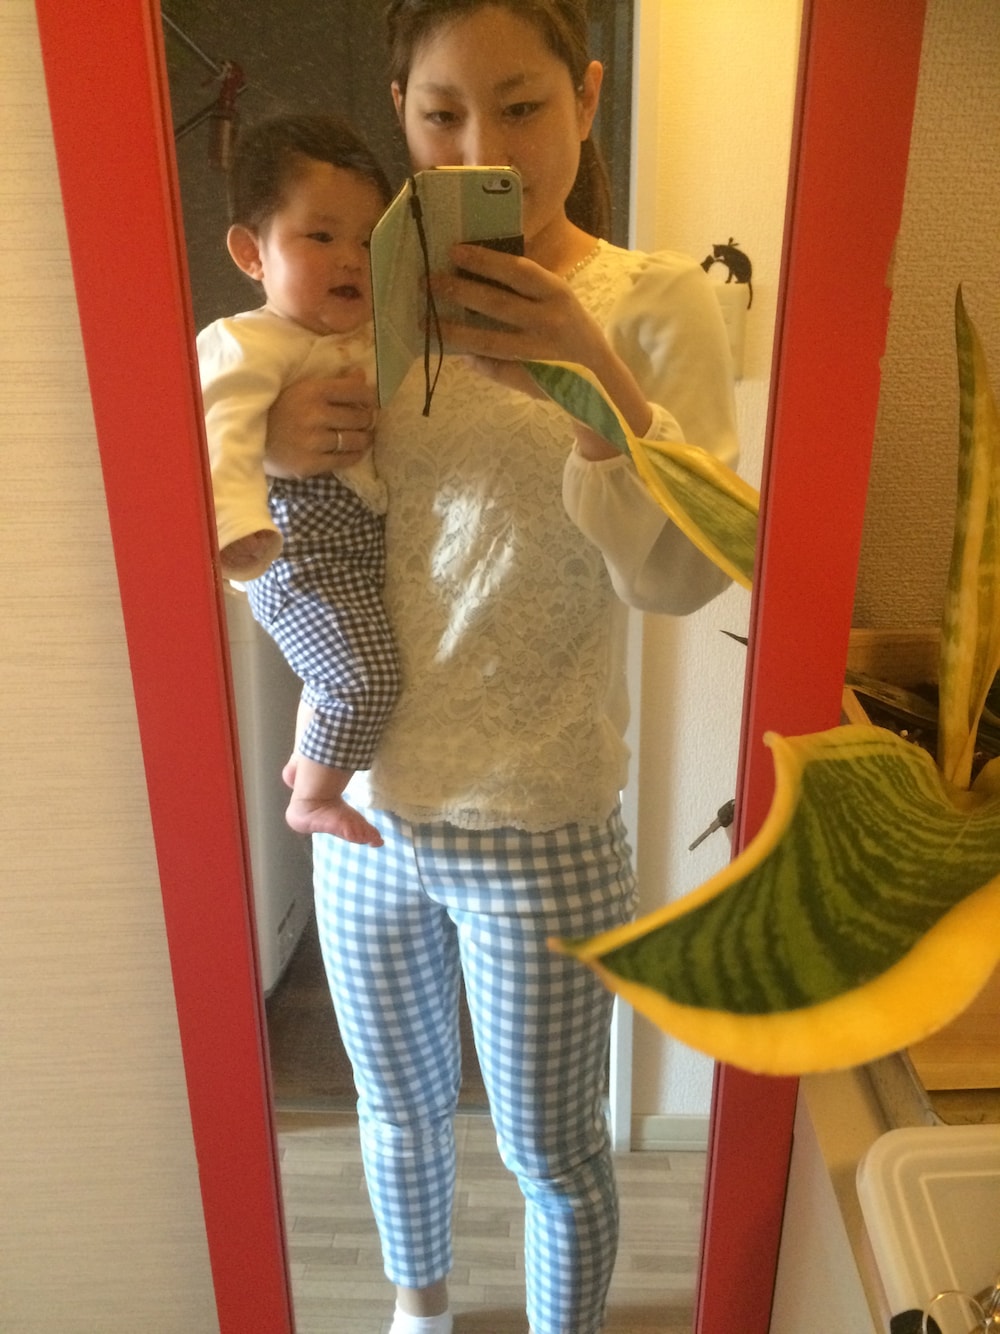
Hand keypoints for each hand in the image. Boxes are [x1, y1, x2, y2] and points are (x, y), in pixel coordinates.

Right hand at [264, 368, 376, 478]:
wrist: (248, 439)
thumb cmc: (277, 409)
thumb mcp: (300, 388)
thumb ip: (331, 382)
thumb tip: (362, 375)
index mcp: (312, 390)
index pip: (354, 390)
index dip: (370, 396)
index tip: (372, 401)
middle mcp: (314, 414)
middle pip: (358, 416)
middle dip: (367, 418)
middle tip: (367, 420)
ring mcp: (313, 441)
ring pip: (355, 439)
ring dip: (365, 438)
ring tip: (365, 436)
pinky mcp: (310, 463)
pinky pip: (344, 460)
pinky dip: (355, 455)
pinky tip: (356, 451)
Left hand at [434, 245, 653, 439]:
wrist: (601, 379)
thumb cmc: (571, 331)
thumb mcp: (558, 302)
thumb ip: (526, 290)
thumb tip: (474, 276)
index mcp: (556, 294)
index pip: (517, 270)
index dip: (485, 260)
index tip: (454, 251)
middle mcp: (549, 321)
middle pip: (497, 303)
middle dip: (459, 291)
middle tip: (428, 281)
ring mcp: (538, 352)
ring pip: (488, 340)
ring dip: (454, 330)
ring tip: (425, 321)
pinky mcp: (530, 378)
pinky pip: (493, 367)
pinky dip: (472, 360)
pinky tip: (453, 352)